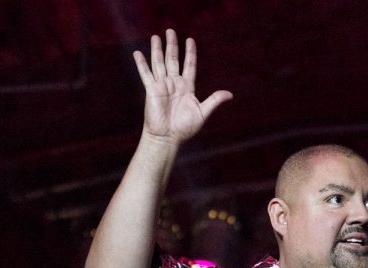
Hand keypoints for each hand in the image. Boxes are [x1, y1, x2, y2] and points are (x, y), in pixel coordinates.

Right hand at [133, 29, 231, 143]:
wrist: (168, 137)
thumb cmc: (185, 128)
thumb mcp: (203, 112)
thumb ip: (214, 100)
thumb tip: (230, 94)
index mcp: (187, 87)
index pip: (189, 65)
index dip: (190, 53)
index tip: (190, 40)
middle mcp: (174, 83)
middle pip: (173, 59)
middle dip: (172, 45)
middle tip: (170, 30)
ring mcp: (162, 86)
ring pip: (159, 63)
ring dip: (157, 49)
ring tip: (156, 36)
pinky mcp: (152, 90)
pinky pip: (146, 74)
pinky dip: (142, 63)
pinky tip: (138, 53)